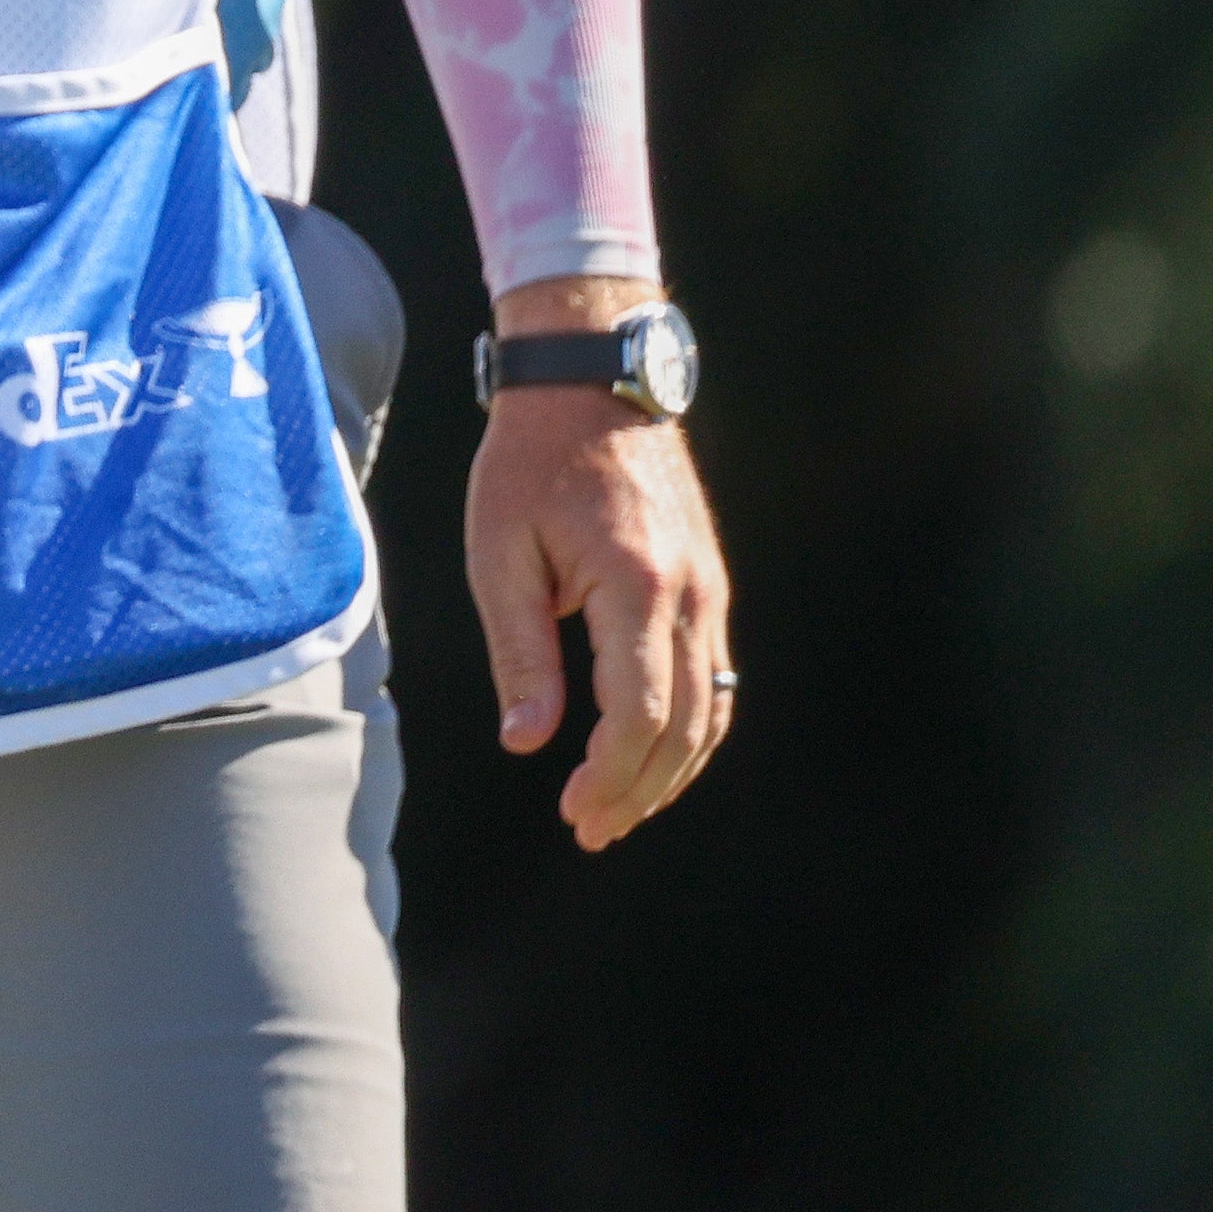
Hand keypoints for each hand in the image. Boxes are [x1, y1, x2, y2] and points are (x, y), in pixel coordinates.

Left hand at [463, 288, 732, 850]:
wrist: (592, 380)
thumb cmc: (530, 460)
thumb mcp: (499, 551)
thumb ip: (519, 650)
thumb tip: (528, 739)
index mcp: (635, 585)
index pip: (639, 713)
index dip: (609, 775)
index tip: (571, 811)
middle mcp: (690, 595)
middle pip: (683, 727)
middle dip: (639, 791)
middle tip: (592, 831)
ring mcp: (710, 591)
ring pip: (711, 711)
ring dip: (670, 773)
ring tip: (617, 811)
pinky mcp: (709, 586)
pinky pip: (713, 678)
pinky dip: (688, 730)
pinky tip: (649, 757)